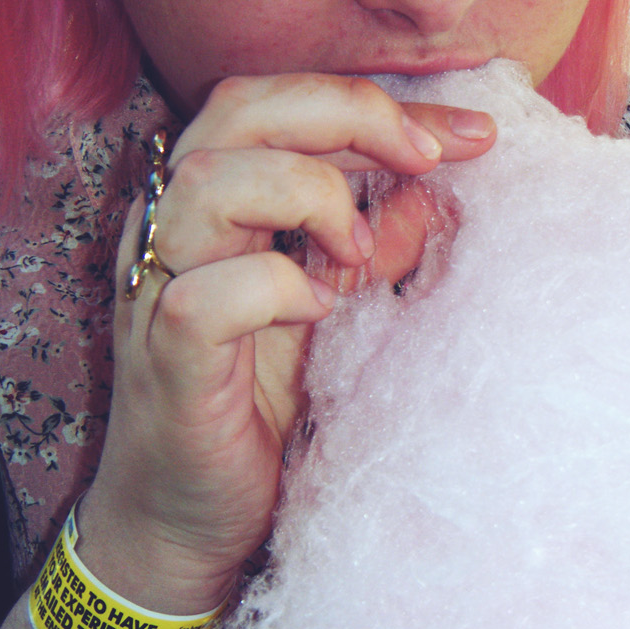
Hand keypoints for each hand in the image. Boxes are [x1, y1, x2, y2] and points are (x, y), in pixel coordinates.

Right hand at [81, 75, 495, 610]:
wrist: (185, 523)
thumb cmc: (255, 408)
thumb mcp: (334, 309)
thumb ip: (374, 245)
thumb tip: (438, 192)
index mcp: (214, 202)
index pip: (285, 105)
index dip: (377, 105)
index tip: (472, 135)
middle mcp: (174, 229)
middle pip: (239, 107)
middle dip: (348, 114)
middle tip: (428, 159)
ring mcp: (157, 289)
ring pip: (211, 181)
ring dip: (309, 195)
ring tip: (361, 253)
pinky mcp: (163, 359)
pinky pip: (204, 297)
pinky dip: (275, 290)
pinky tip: (319, 312)